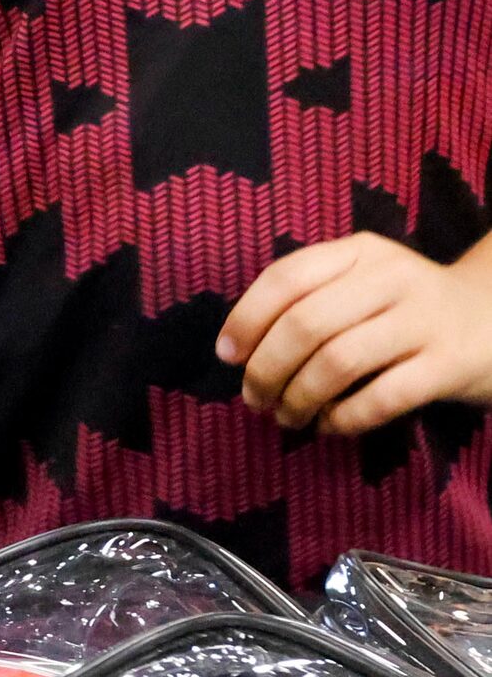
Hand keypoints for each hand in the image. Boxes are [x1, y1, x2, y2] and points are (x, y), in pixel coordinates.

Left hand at [220, 235, 491, 434]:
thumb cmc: (403, 306)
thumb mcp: (360, 281)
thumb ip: (306, 299)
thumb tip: (235, 348)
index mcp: (359, 251)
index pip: (285, 277)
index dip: (246, 320)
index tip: (227, 356)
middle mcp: (392, 278)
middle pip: (305, 325)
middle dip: (265, 370)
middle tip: (253, 399)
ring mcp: (424, 321)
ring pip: (337, 363)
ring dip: (298, 398)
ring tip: (286, 417)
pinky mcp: (449, 365)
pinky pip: (380, 398)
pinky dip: (342, 418)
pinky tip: (329, 425)